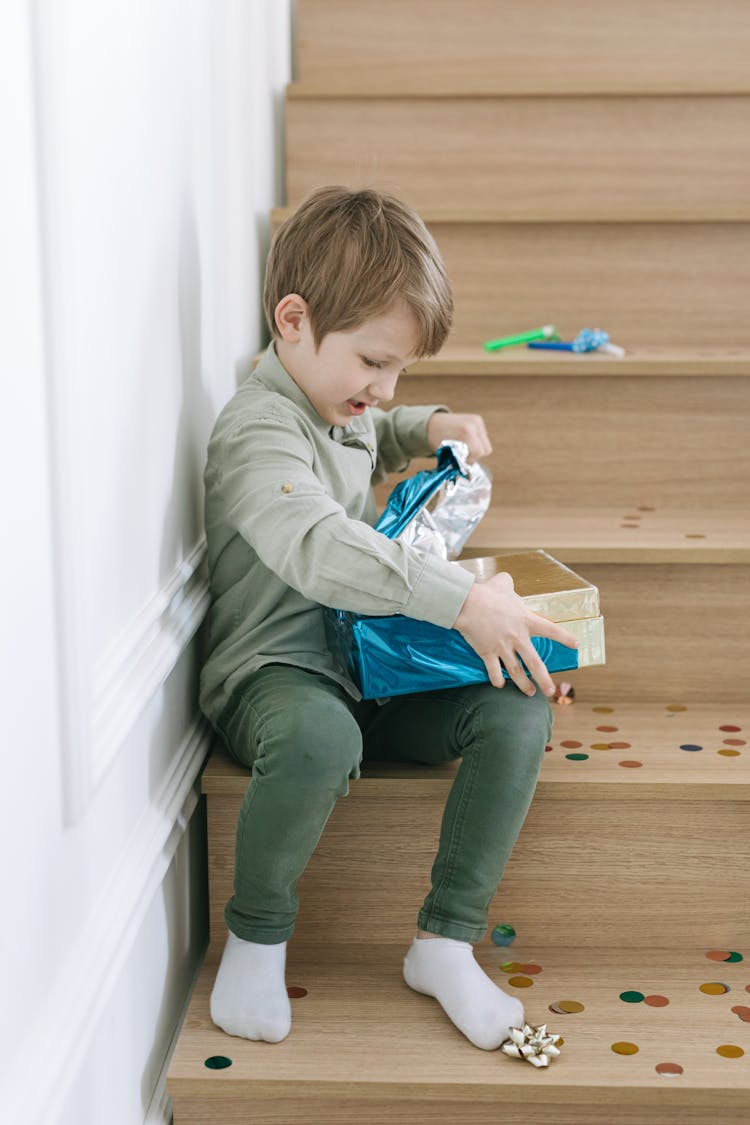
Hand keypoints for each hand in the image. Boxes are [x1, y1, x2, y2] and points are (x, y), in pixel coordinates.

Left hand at [426, 411, 491, 461]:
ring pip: (486, 445)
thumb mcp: (445, 452)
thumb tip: (468, 474)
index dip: (470, 459)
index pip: (478, 452)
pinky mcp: (478, 420)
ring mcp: (477, 421)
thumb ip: (458, 462)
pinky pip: (483, 439)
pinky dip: (477, 443)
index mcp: (466, 431)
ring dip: (477, 450)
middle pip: (485, 449)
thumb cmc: (436, 440)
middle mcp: (474, 424)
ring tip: (463, 447)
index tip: (460, 460)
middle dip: (474, 455)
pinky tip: (466, 441)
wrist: (432, 423)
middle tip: (462, 455)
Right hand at [454, 572, 579, 696]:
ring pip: (516, 672)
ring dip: (523, 685)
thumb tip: (506, 580)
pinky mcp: (487, 653)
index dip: (565, 638)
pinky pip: (493, 671)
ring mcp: (502, 648)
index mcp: (526, 621)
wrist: (467, 604)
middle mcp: (517, 638)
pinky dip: (497, 680)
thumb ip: (509, 583)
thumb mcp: (502, 583)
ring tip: (530, 693)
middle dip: (544, 680)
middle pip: (535, 664)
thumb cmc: (486, 593)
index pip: (551, 630)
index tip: (576, 645)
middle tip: (551, 692)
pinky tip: (500, 685)